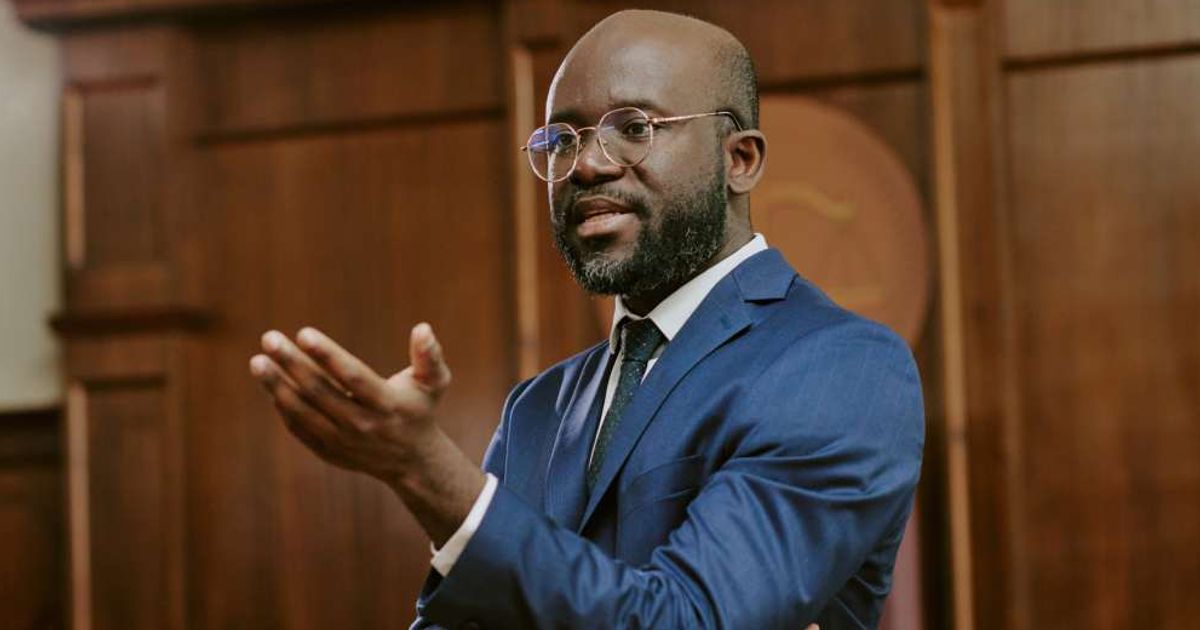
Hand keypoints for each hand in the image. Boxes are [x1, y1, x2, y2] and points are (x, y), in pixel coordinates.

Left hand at [248, 323, 450, 483]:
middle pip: (319, 392)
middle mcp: (362, 425)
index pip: (352, 377)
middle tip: (270, 338)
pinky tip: (270, 382)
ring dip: (277, 386)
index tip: (304, 333)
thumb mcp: (434, 383)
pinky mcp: (327, 451)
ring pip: (302, 412)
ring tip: (258, 361)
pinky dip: (282, 405)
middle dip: (292, 364)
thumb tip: (422, 328)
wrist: (411, 461)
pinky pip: (298, 427)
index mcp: (387, 404)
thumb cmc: (419, 409)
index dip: (327, 355)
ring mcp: (342, 441)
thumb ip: (429, 356)